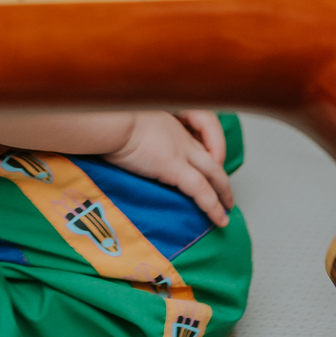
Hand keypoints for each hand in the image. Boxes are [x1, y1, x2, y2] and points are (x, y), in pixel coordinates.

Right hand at [105, 110, 232, 226]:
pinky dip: (213, 206)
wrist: (109, 119)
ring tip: (226, 210)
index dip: (209, 146)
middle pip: (212, 155)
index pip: (201, 129)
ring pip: (214, 174)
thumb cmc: (111, 119)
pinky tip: (219, 218)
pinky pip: (202, 190)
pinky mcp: (175, 168)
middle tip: (225, 191)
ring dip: (223, 193)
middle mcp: (181, 134)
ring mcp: (181, 150)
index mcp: (171, 118)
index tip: (208, 160)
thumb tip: (130, 144)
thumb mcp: (129, 119)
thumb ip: (136, 131)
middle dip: (221, 175)